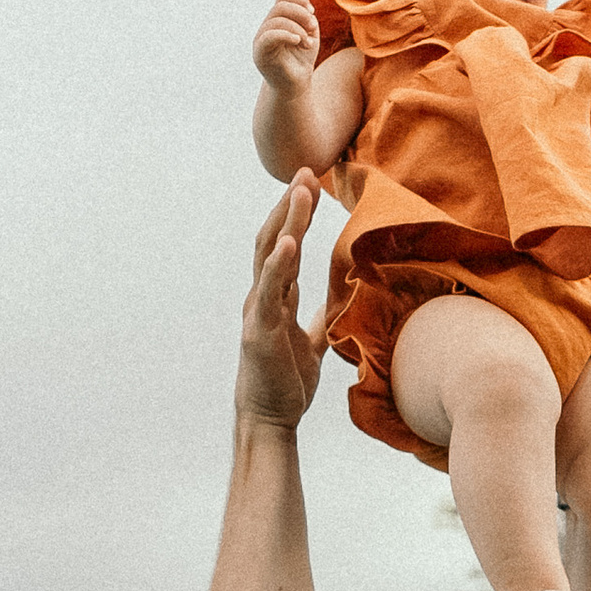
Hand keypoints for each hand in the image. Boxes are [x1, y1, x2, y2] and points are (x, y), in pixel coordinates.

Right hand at [239, 176, 328, 431]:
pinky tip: (289, 242)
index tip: (312, 183)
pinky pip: (268, 292)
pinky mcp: (258, 331)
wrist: (269, 420)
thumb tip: (333, 300)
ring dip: (285, 222)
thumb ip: (317, 319)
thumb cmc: (284, 383)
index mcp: (274, 298)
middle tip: (306, 170)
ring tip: (300, 191)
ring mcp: (257, 312)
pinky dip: (278, 265)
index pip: (286, 246)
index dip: (297, 215)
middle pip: (274, 240)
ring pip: (270, 257)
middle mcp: (262, 298)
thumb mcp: (309, 344)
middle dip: (290, 205)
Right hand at [254, 0, 319, 95]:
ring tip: (308, 44)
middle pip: (280, 6)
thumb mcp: (309, 34)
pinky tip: (298, 41)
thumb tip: (305, 9)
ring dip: (298, 29)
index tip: (313, 12)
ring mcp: (261, 39)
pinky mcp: (260, 53)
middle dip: (301, 14)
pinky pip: (269, 36)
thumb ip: (307, 18)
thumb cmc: (301, 59)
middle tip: (313, 28)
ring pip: (276, 20)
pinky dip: (286, 34)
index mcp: (276, 20)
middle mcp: (266, 27)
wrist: (295, 85)